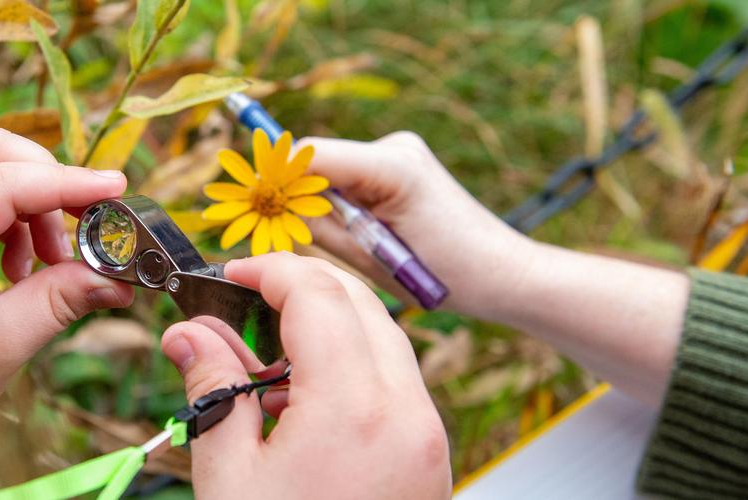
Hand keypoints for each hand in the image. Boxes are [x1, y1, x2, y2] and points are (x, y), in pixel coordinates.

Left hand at [0, 128, 133, 447]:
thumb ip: (59, 301)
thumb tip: (118, 279)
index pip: (5, 182)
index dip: (69, 183)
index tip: (119, 191)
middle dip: (50, 182)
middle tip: (88, 228)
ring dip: (31, 203)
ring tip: (51, 264)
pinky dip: (10, 218)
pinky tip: (21, 271)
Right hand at [161, 253, 450, 498]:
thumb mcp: (229, 475)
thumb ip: (213, 388)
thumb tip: (189, 333)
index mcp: (352, 408)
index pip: (317, 294)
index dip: (268, 271)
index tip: (231, 275)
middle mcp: (405, 412)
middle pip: (360, 302)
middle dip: (301, 287)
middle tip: (245, 303)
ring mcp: (427, 435)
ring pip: (385, 338)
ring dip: (329, 324)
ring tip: (266, 359)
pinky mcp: (431, 457)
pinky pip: (397, 381)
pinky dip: (354, 364)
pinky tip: (303, 400)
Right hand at [301, 132, 687, 404]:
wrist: (502, 276)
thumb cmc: (446, 275)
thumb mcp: (371, 259)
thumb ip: (320, 227)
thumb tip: (275, 211)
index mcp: (391, 165)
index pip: (311, 156)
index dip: (274, 176)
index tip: (245, 199)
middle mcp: (395, 147)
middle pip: (317, 163)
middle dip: (295, 196)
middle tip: (275, 232)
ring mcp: (400, 153)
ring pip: (332, 174)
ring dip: (321, 206)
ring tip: (340, 246)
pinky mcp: (402, 167)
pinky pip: (351, 181)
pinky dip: (341, 206)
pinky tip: (357, 237)